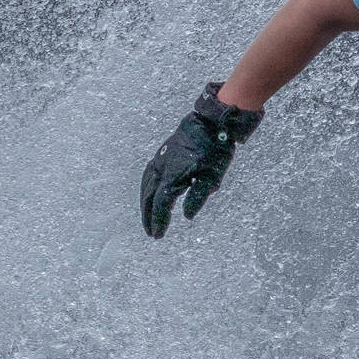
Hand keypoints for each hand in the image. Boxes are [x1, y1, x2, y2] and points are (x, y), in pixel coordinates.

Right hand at [140, 83, 262, 238]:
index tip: (159, 234)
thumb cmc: (214, 151)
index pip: (161, 204)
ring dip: (145, 205)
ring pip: (145, 187)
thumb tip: (187, 216)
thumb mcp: (212, 178)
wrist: (209, 123)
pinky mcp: (160, 155)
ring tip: (148, 218)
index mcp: (173, 175)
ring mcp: (159, 160)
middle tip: (151, 233)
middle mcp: (161, 168)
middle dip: (148, 217)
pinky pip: (147, 176)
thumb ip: (198, 198)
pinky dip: (145, 190)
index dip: (159, 220)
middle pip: (149, 197)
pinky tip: (148, 195)